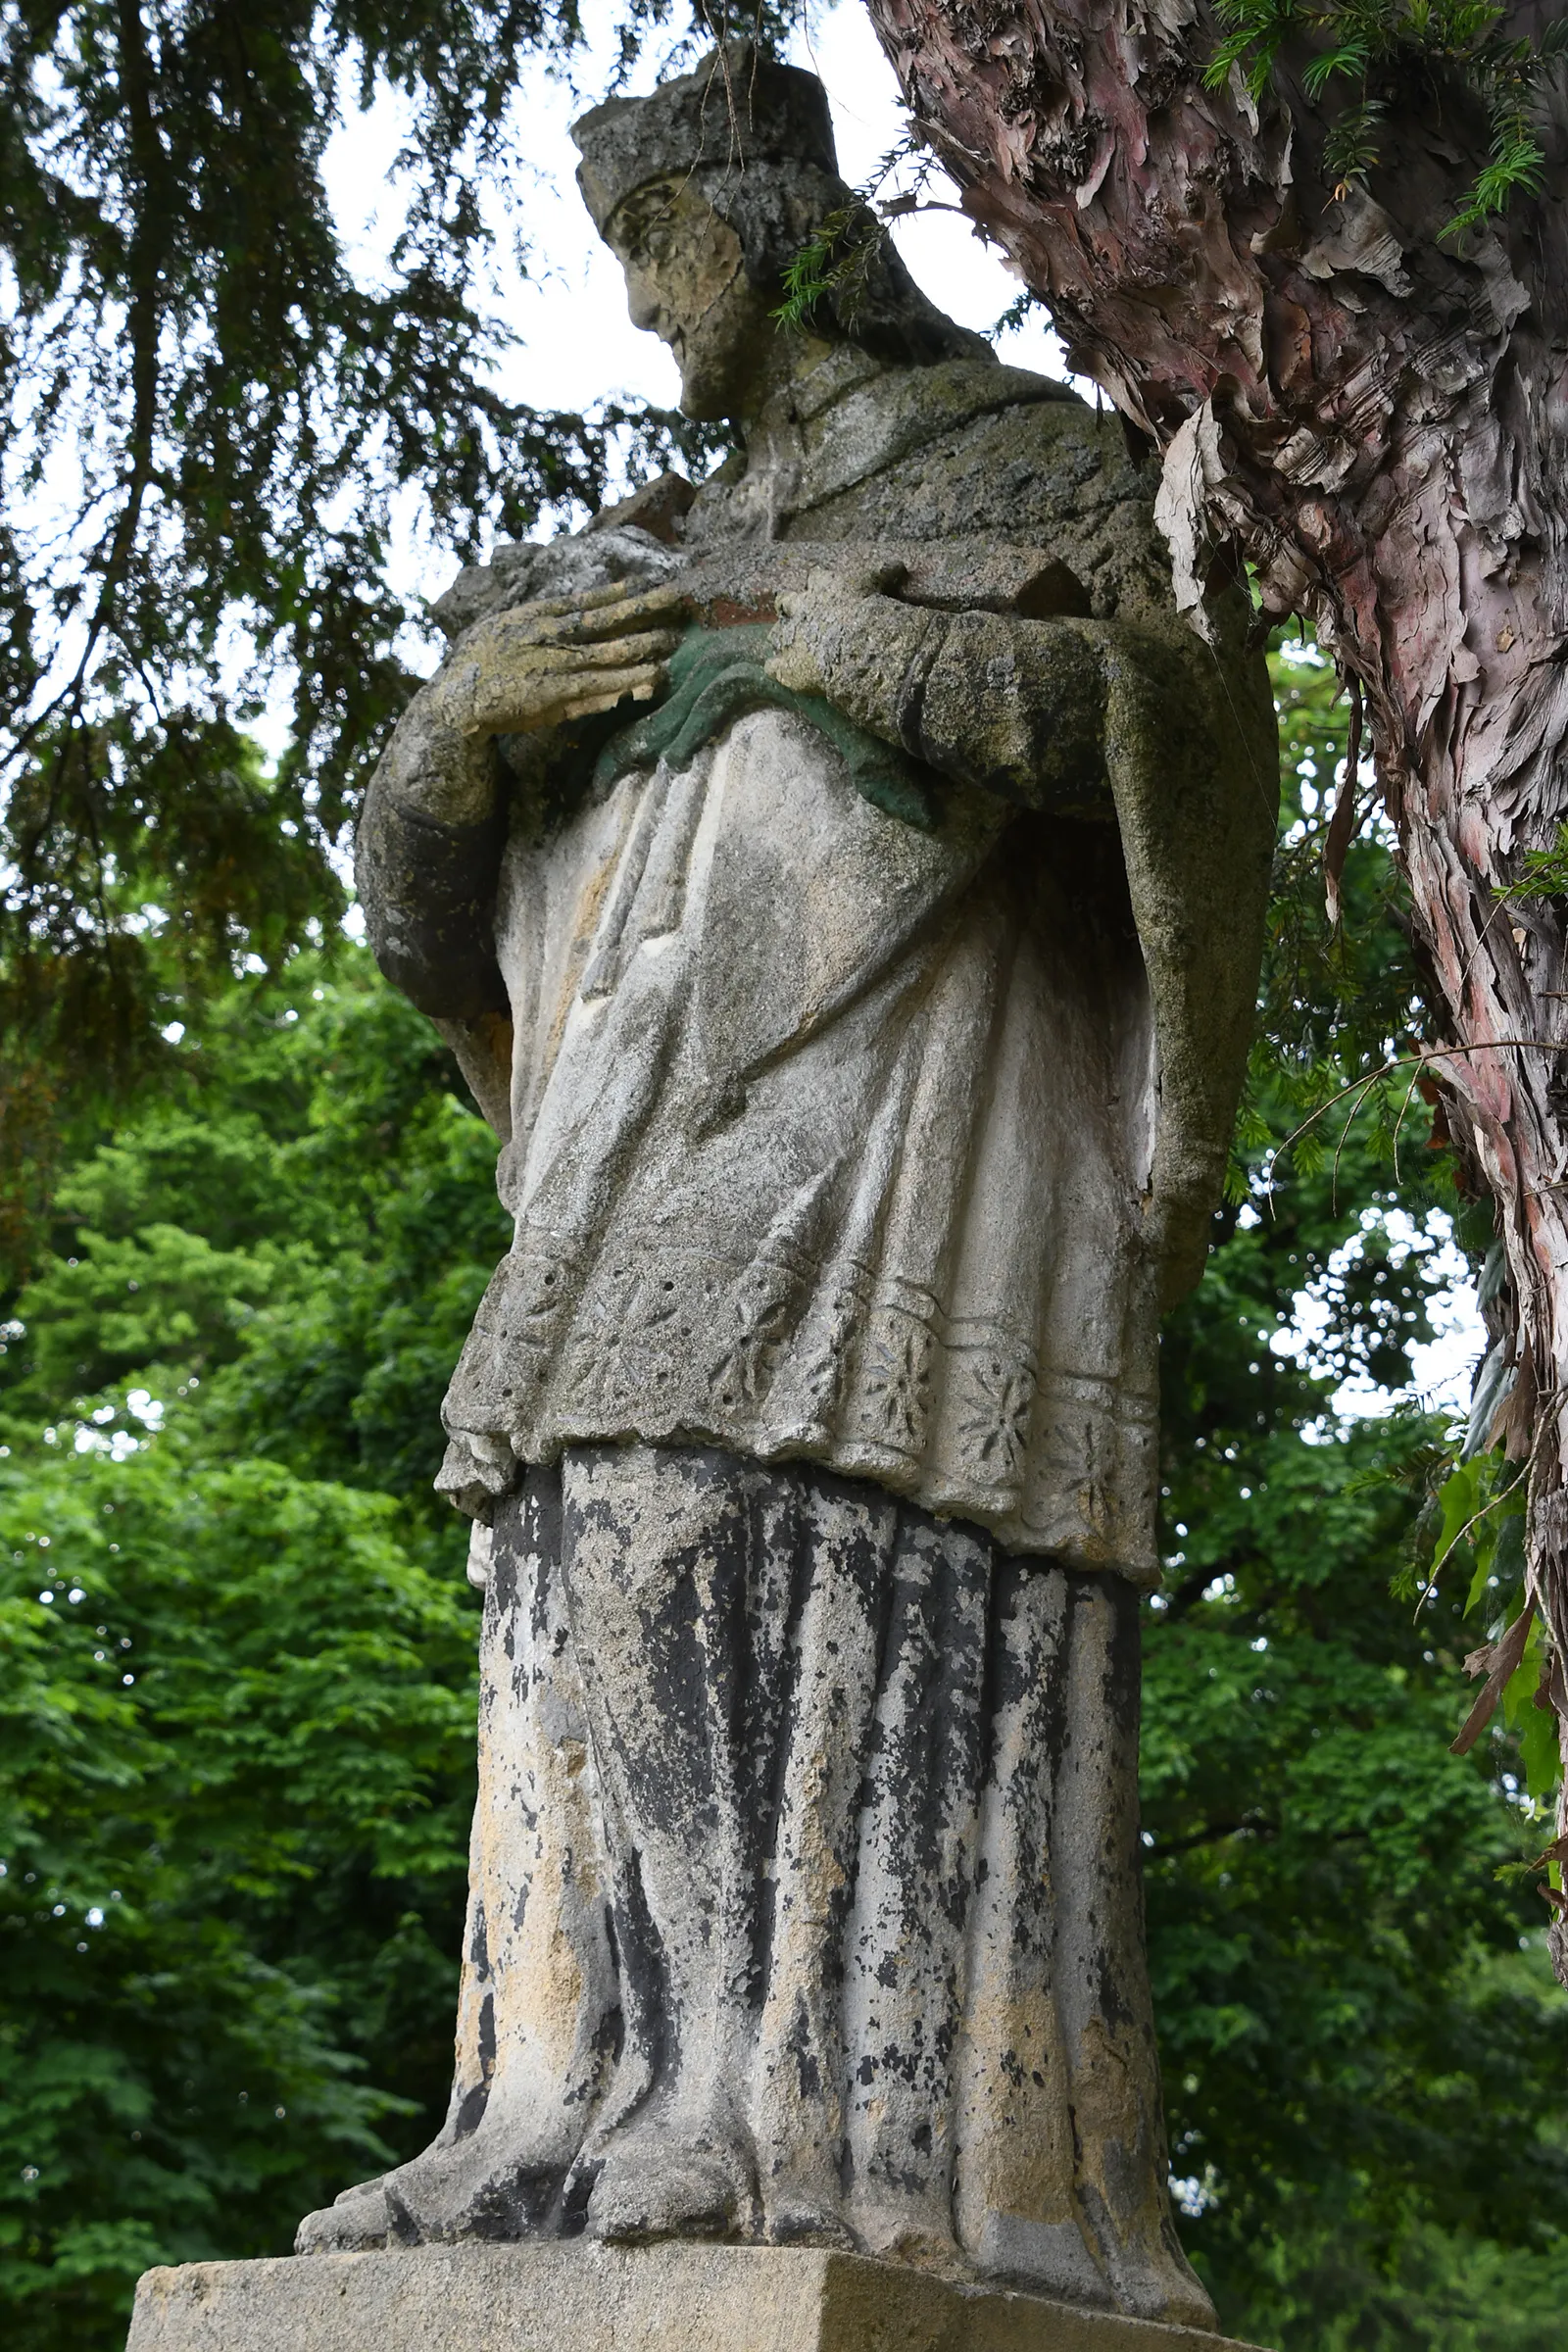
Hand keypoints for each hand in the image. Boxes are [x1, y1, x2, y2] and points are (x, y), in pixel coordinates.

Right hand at [444, 579, 685, 738]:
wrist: (459, 698)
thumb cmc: (478, 664)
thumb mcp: (501, 628)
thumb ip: (534, 620)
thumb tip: (561, 612)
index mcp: (536, 618)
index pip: (583, 601)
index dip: (615, 594)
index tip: (641, 584)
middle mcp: (551, 637)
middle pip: (607, 621)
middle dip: (644, 610)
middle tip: (677, 598)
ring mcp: (557, 666)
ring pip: (610, 655)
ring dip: (644, 647)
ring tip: (674, 641)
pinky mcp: (558, 696)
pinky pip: (600, 688)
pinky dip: (626, 682)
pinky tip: (651, 678)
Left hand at [766, 563, 909, 697]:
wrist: (854, 643)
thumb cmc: (866, 609)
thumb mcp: (876, 583)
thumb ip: (885, 573)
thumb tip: (900, 566)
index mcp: (821, 585)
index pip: (815, 577)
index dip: (818, 582)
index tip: (823, 586)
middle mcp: (799, 607)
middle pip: (785, 602)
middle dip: (789, 606)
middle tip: (796, 614)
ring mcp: (788, 636)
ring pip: (776, 635)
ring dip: (782, 639)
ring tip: (791, 648)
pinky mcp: (785, 665)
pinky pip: (773, 667)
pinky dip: (775, 669)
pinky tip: (779, 672)